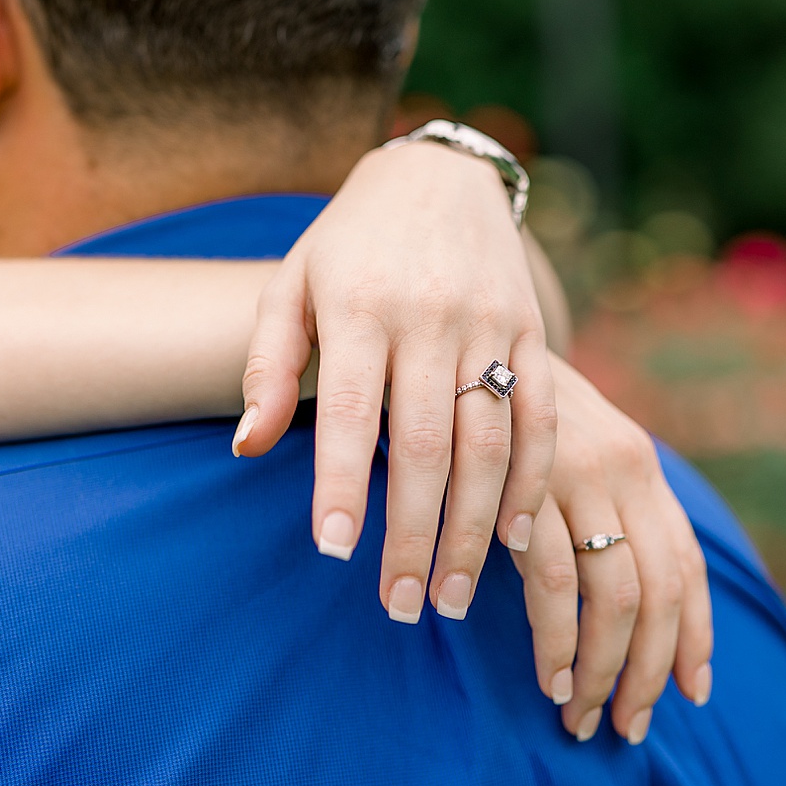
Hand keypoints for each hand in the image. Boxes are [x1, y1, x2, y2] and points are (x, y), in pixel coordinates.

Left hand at [235, 139, 557, 625]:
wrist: (437, 177)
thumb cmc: (347, 246)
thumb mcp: (291, 286)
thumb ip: (267, 367)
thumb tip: (246, 451)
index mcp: (359, 308)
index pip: (347, 412)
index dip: (340, 485)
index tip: (333, 553)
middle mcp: (428, 318)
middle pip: (425, 446)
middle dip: (414, 534)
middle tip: (401, 607)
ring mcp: (488, 325)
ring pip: (487, 444)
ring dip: (472, 529)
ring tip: (451, 596)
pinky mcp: (531, 331)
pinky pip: (539, 419)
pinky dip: (529, 482)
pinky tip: (514, 540)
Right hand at [538, 355, 713, 742]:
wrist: (456, 316)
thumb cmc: (501, 397)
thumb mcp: (564, 440)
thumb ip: (591, 498)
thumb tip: (612, 588)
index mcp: (640, 463)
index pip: (686, 565)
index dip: (695, 636)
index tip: (691, 694)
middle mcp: (623, 467)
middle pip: (657, 591)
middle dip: (646, 671)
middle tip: (623, 726)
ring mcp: (577, 474)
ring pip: (612, 595)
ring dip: (596, 667)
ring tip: (573, 713)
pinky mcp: (526, 482)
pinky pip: (552, 579)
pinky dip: (553, 637)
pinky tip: (543, 672)